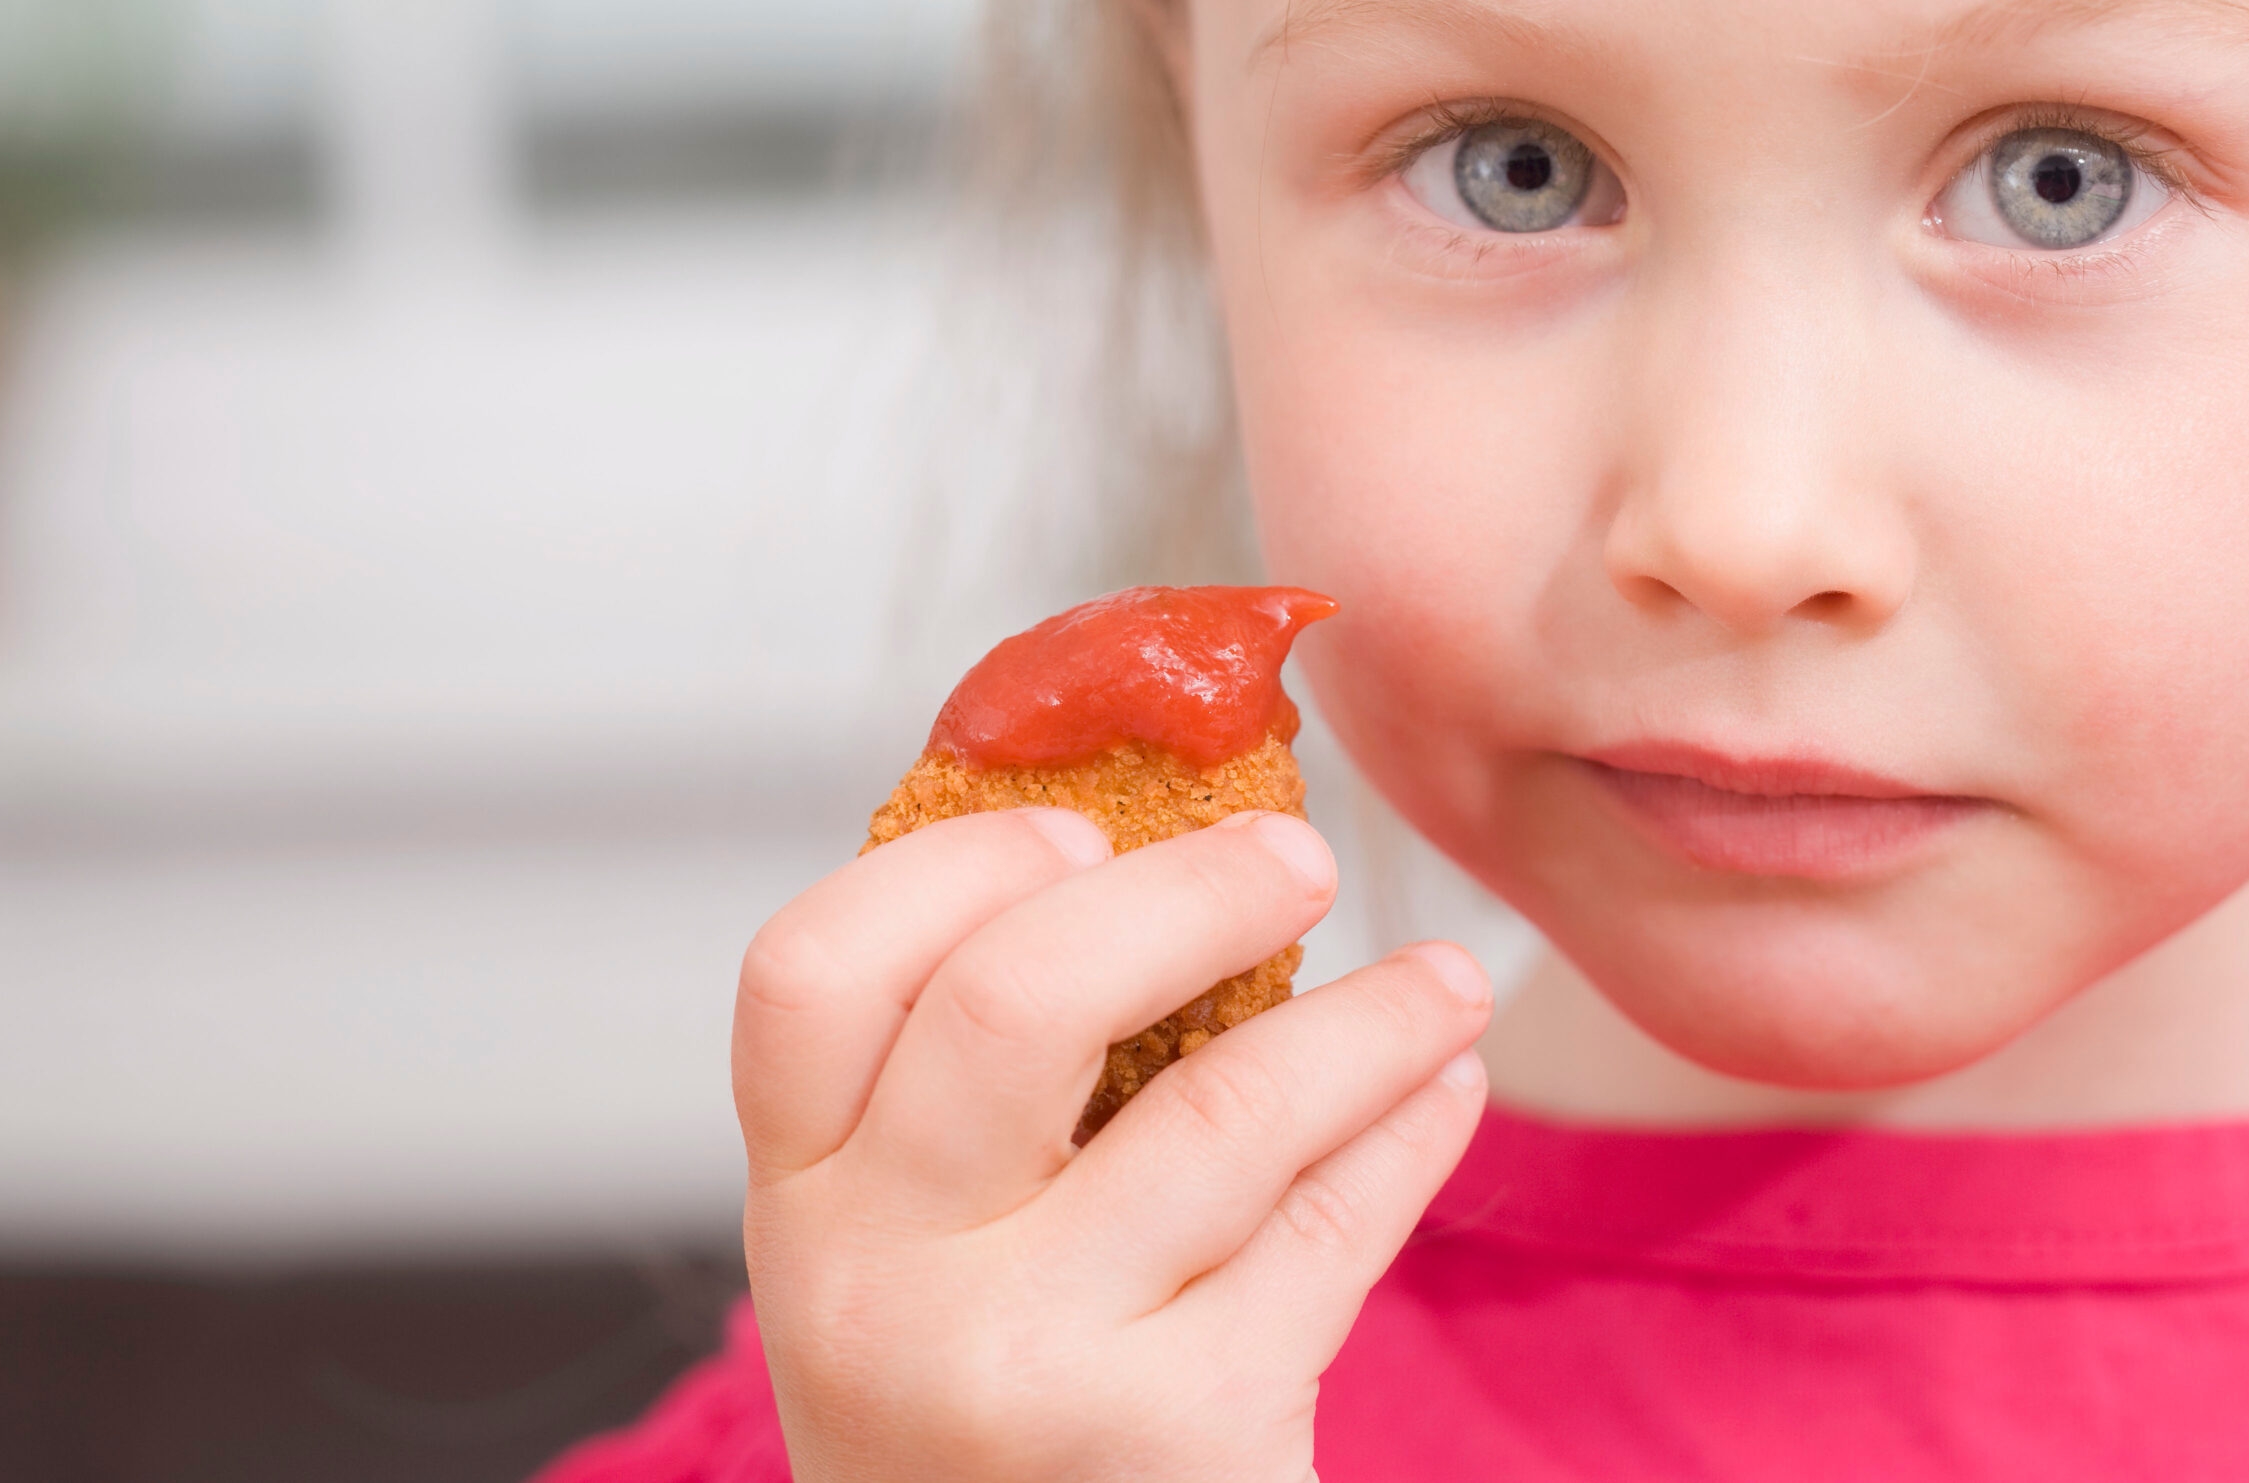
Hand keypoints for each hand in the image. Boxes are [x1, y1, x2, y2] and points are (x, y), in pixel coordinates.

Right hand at [733, 804, 1493, 1481]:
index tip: (1082, 827)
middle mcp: (881, 1283)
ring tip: (1445, 984)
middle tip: (1296, 857)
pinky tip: (1443, 1093)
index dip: (953, 864)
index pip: (811, 973)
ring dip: (1371, 1018)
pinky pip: (1328, 1230)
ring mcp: (1024, 1363)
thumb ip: (970, 1103)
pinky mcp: (1175, 1433)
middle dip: (1190, 891)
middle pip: (1017, 999)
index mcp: (803, 1206)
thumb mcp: (914, 1264)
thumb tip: (1145, 861)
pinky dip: (1407, 1136)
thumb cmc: (984, 1419)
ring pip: (1226, 1106)